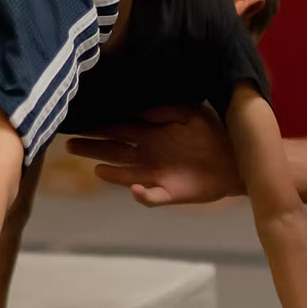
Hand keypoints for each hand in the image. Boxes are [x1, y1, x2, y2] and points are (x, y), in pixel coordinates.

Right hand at [65, 106, 243, 206]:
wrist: (238, 157)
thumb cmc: (213, 131)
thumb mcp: (189, 113)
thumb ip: (164, 111)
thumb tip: (138, 110)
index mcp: (152, 133)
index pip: (119, 129)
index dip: (99, 127)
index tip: (78, 122)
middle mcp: (150, 154)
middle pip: (115, 151)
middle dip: (92, 147)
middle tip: (69, 145)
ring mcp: (158, 174)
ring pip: (125, 174)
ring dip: (109, 172)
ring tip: (94, 167)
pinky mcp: (171, 192)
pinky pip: (152, 197)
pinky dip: (142, 196)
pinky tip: (134, 191)